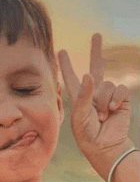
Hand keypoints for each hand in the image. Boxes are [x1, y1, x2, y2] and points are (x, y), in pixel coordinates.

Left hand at [58, 34, 131, 179]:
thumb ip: (83, 95)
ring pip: (106, 84)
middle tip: (96, 35)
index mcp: (78, 99)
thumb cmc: (88, 135)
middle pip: (95, 68)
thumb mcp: (80, 116)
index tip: (60, 51)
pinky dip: (116, 98)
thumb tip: (89, 74)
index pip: (71, 78)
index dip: (66, 65)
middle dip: (96, 51)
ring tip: (103, 115)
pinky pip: (119, 88)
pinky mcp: (121, 99)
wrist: (106, 146)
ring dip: (104, 100)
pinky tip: (113, 109)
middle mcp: (93, 94)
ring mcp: (108, 96)